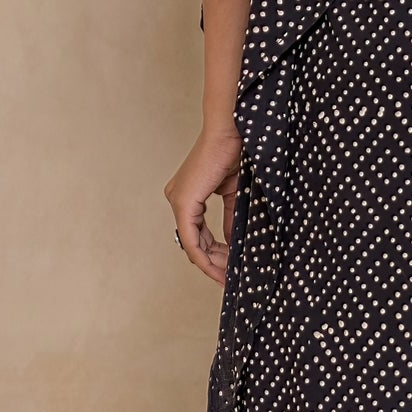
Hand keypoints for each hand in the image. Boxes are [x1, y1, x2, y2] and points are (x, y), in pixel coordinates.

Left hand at [166, 120, 240, 286]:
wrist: (231, 132)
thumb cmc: (234, 153)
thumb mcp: (233, 194)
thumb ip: (230, 219)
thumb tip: (233, 245)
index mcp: (187, 195)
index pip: (197, 233)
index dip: (213, 254)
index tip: (229, 268)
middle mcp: (177, 198)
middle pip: (194, 242)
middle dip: (213, 262)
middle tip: (230, 278)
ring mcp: (177, 200)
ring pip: (192, 244)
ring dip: (211, 262)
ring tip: (228, 277)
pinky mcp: (183, 202)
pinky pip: (190, 239)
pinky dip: (204, 255)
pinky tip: (219, 268)